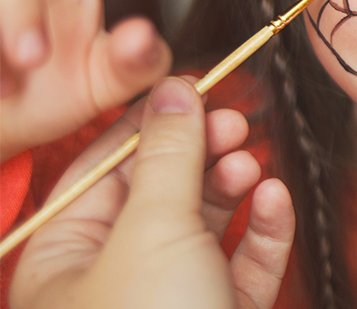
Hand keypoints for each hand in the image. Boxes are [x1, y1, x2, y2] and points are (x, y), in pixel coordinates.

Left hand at [10, 77, 294, 308]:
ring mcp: (172, 301)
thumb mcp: (152, 231)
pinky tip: (273, 200)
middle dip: (200, 154)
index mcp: (65, 258)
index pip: (106, 168)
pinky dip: (260, 230)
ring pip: (207, 226)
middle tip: (234, 119)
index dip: (153, 123)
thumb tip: (172, 91)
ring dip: (234, 187)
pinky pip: (241, 264)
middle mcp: (115, 279)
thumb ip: (167, 156)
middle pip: (161, 194)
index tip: (197, 86)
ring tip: (252, 160)